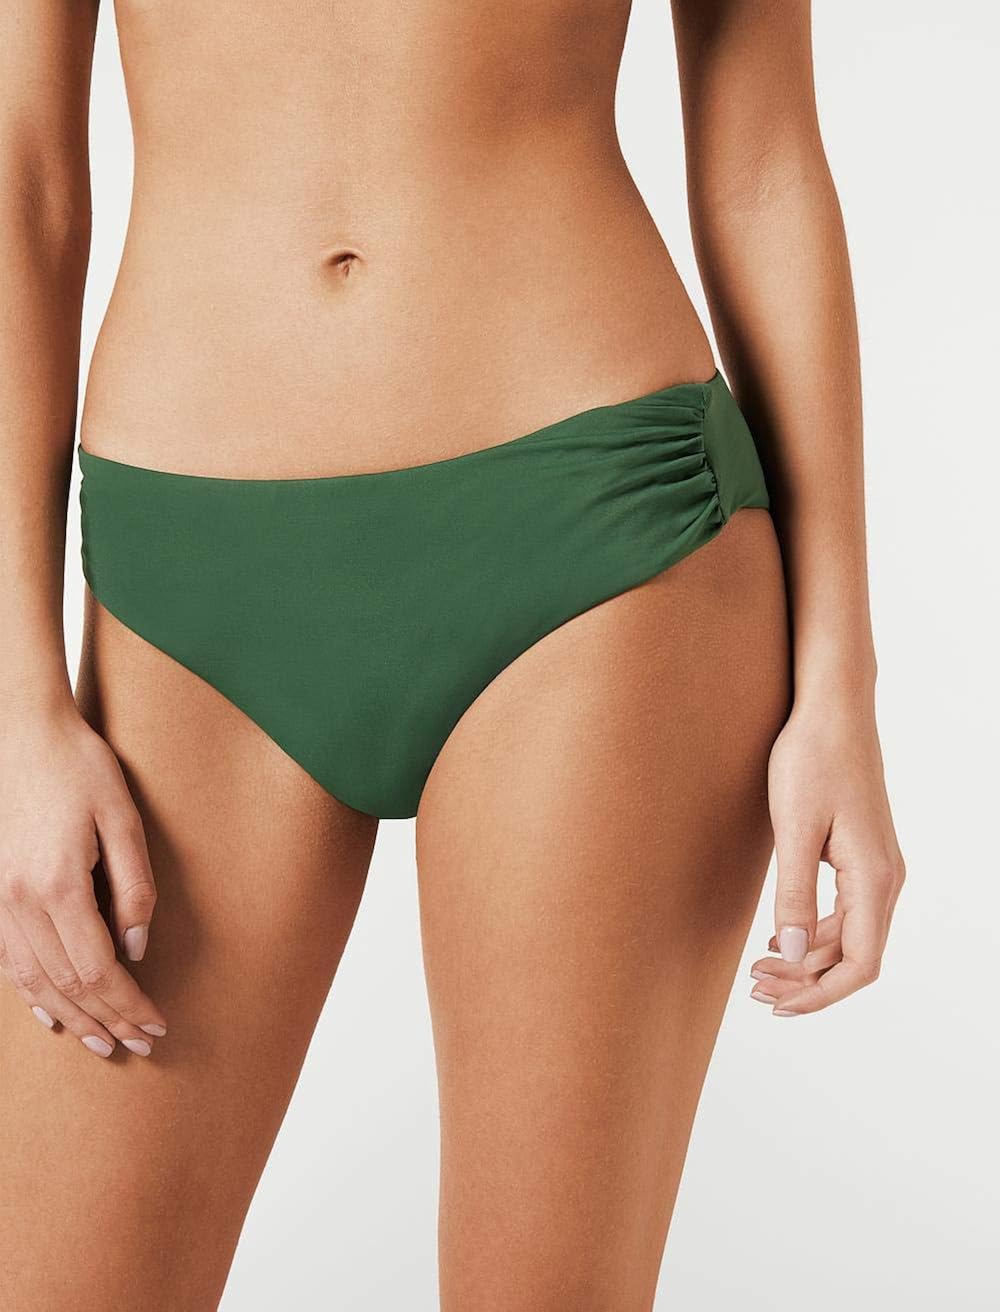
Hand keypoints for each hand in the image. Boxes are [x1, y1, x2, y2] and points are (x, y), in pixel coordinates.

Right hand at [0, 706, 165, 1055]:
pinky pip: (7, 961)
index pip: (98, 970)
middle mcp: (19, 901)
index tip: (156, 1024)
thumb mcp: (123, 819)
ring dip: (71, 1016)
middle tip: (140, 1045)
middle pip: (66, 984)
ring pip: (33, 981)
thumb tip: (139, 948)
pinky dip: (31, 994)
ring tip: (102, 1042)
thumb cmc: (80, 768)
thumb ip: (135, 887)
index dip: (128, 1005)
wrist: (21, 735)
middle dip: (106, 1020)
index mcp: (58, 884)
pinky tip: (51, 1014)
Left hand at [750, 701, 904, 1015]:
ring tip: (759, 969)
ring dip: (808, 960)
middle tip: (753, 988)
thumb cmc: (811, 760)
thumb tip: (796, 957)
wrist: (832, 710)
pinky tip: (780, 938)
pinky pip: (846, 912)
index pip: (860, 965)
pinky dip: (815, 933)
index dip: (820, 994)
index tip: (777, 1005)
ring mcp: (878, 868)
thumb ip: (795, 896)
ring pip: (850, 938)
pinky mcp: (863, 856)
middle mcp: (886, 878)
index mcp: (875, 878)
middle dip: (807, 981)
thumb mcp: (794, 829)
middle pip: (855, 958)